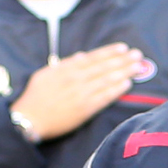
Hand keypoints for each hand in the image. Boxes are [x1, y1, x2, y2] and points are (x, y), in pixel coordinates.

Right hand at [11, 44, 146, 142]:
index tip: (122, 48)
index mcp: (66, 69)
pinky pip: (104, 97)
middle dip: (122, 60)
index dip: (109, 52)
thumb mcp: (45, 74)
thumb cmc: (34, 98)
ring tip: (138, 67)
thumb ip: (64, 64)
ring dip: (124, 72)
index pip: (93, 57)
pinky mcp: (84, 110)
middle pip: (104, 67)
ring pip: (107, 80)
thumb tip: (80, 56)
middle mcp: (76, 79)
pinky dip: (116, 90)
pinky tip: (127, 84)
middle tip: (138, 55)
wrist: (29, 119)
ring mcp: (81, 94)